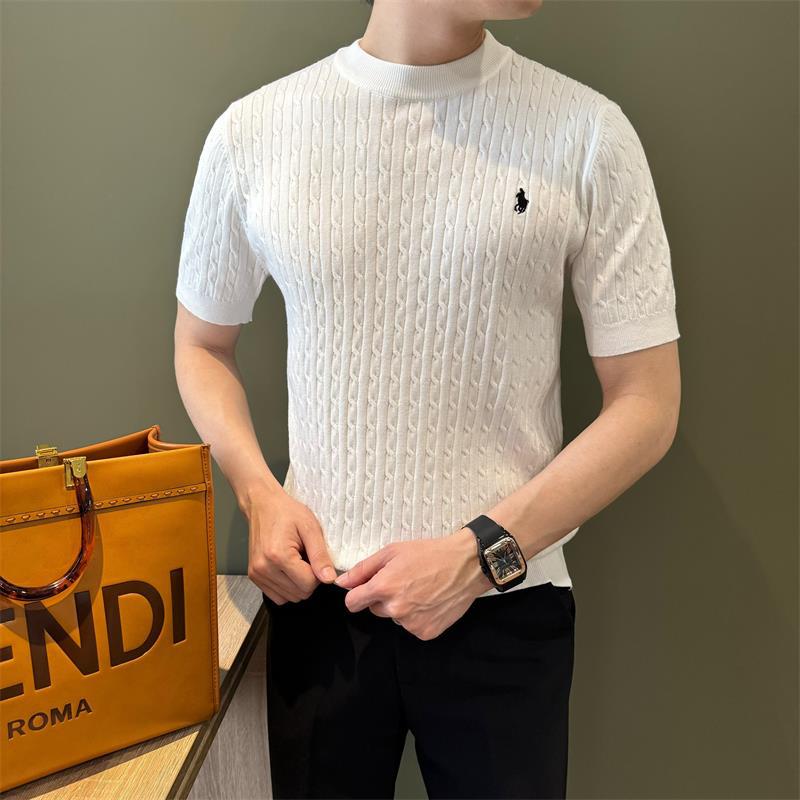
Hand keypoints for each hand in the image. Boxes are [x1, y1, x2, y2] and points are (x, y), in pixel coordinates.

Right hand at [244, 484, 336, 604]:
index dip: (318, 574)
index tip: (315, 558)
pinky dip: (287, 587)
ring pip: (289, 598)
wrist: (263, 504)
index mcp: (278, 556)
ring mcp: (257, 574)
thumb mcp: (310, 528)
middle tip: (306, 557)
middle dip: (309, 579)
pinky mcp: (254, 577)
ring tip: (296, 561)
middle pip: (299, 593)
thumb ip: (320, 556)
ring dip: (298, 584)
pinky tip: (288, 569)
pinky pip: (277, 596)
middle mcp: (264, 568)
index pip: (308, 584)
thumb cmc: (287, 512)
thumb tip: (329, 579)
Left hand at [333, 528, 493, 639]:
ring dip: (401, 607)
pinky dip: (417, 616)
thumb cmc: (429, 553)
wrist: (466, 565)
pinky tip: (429, 601)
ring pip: (394, 617)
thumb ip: (363, 569)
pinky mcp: (426, 632)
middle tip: (403, 581)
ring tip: (420, 589)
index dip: (357, 594)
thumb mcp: (392, 552)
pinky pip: (411, 626)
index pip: (353, 603)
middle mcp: (395, 609)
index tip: (366, 589)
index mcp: (384, 587)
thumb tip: (341, 583)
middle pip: (374, 610)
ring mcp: (411, 623)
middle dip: (383, 598)